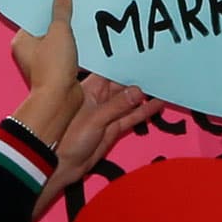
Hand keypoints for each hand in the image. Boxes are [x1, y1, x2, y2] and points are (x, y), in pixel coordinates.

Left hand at [9, 0, 84, 144]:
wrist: (61, 99)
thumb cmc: (53, 68)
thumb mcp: (60, 32)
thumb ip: (61, 11)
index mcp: (23, 40)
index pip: (34, 16)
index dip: (47, 4)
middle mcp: (30, 50)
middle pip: (47, 27)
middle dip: (61, 17)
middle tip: (74, 2)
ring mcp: (44, 60)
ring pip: (58, 39)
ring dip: (70, 32)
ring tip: (82, 19)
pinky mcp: (58, 69)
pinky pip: (67, 51)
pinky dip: (75, 45)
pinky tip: (87, 38)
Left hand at [28, 76, 155, 221]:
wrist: (59, 165)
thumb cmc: (67, 138)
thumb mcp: (95, 119)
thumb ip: (118, 105)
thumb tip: (138, 91)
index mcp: (88, 90)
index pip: (109, 72)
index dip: (123, 65)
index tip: (140, 57)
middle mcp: (98, 99)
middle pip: (121, 85)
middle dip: (138, 78)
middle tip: (158, 69)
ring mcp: (106, 114)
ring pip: (129, 101)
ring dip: (144, 96)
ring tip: (162, 85)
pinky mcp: (113, 129)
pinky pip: (131, 117)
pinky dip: (143, 112)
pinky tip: (157, 104)